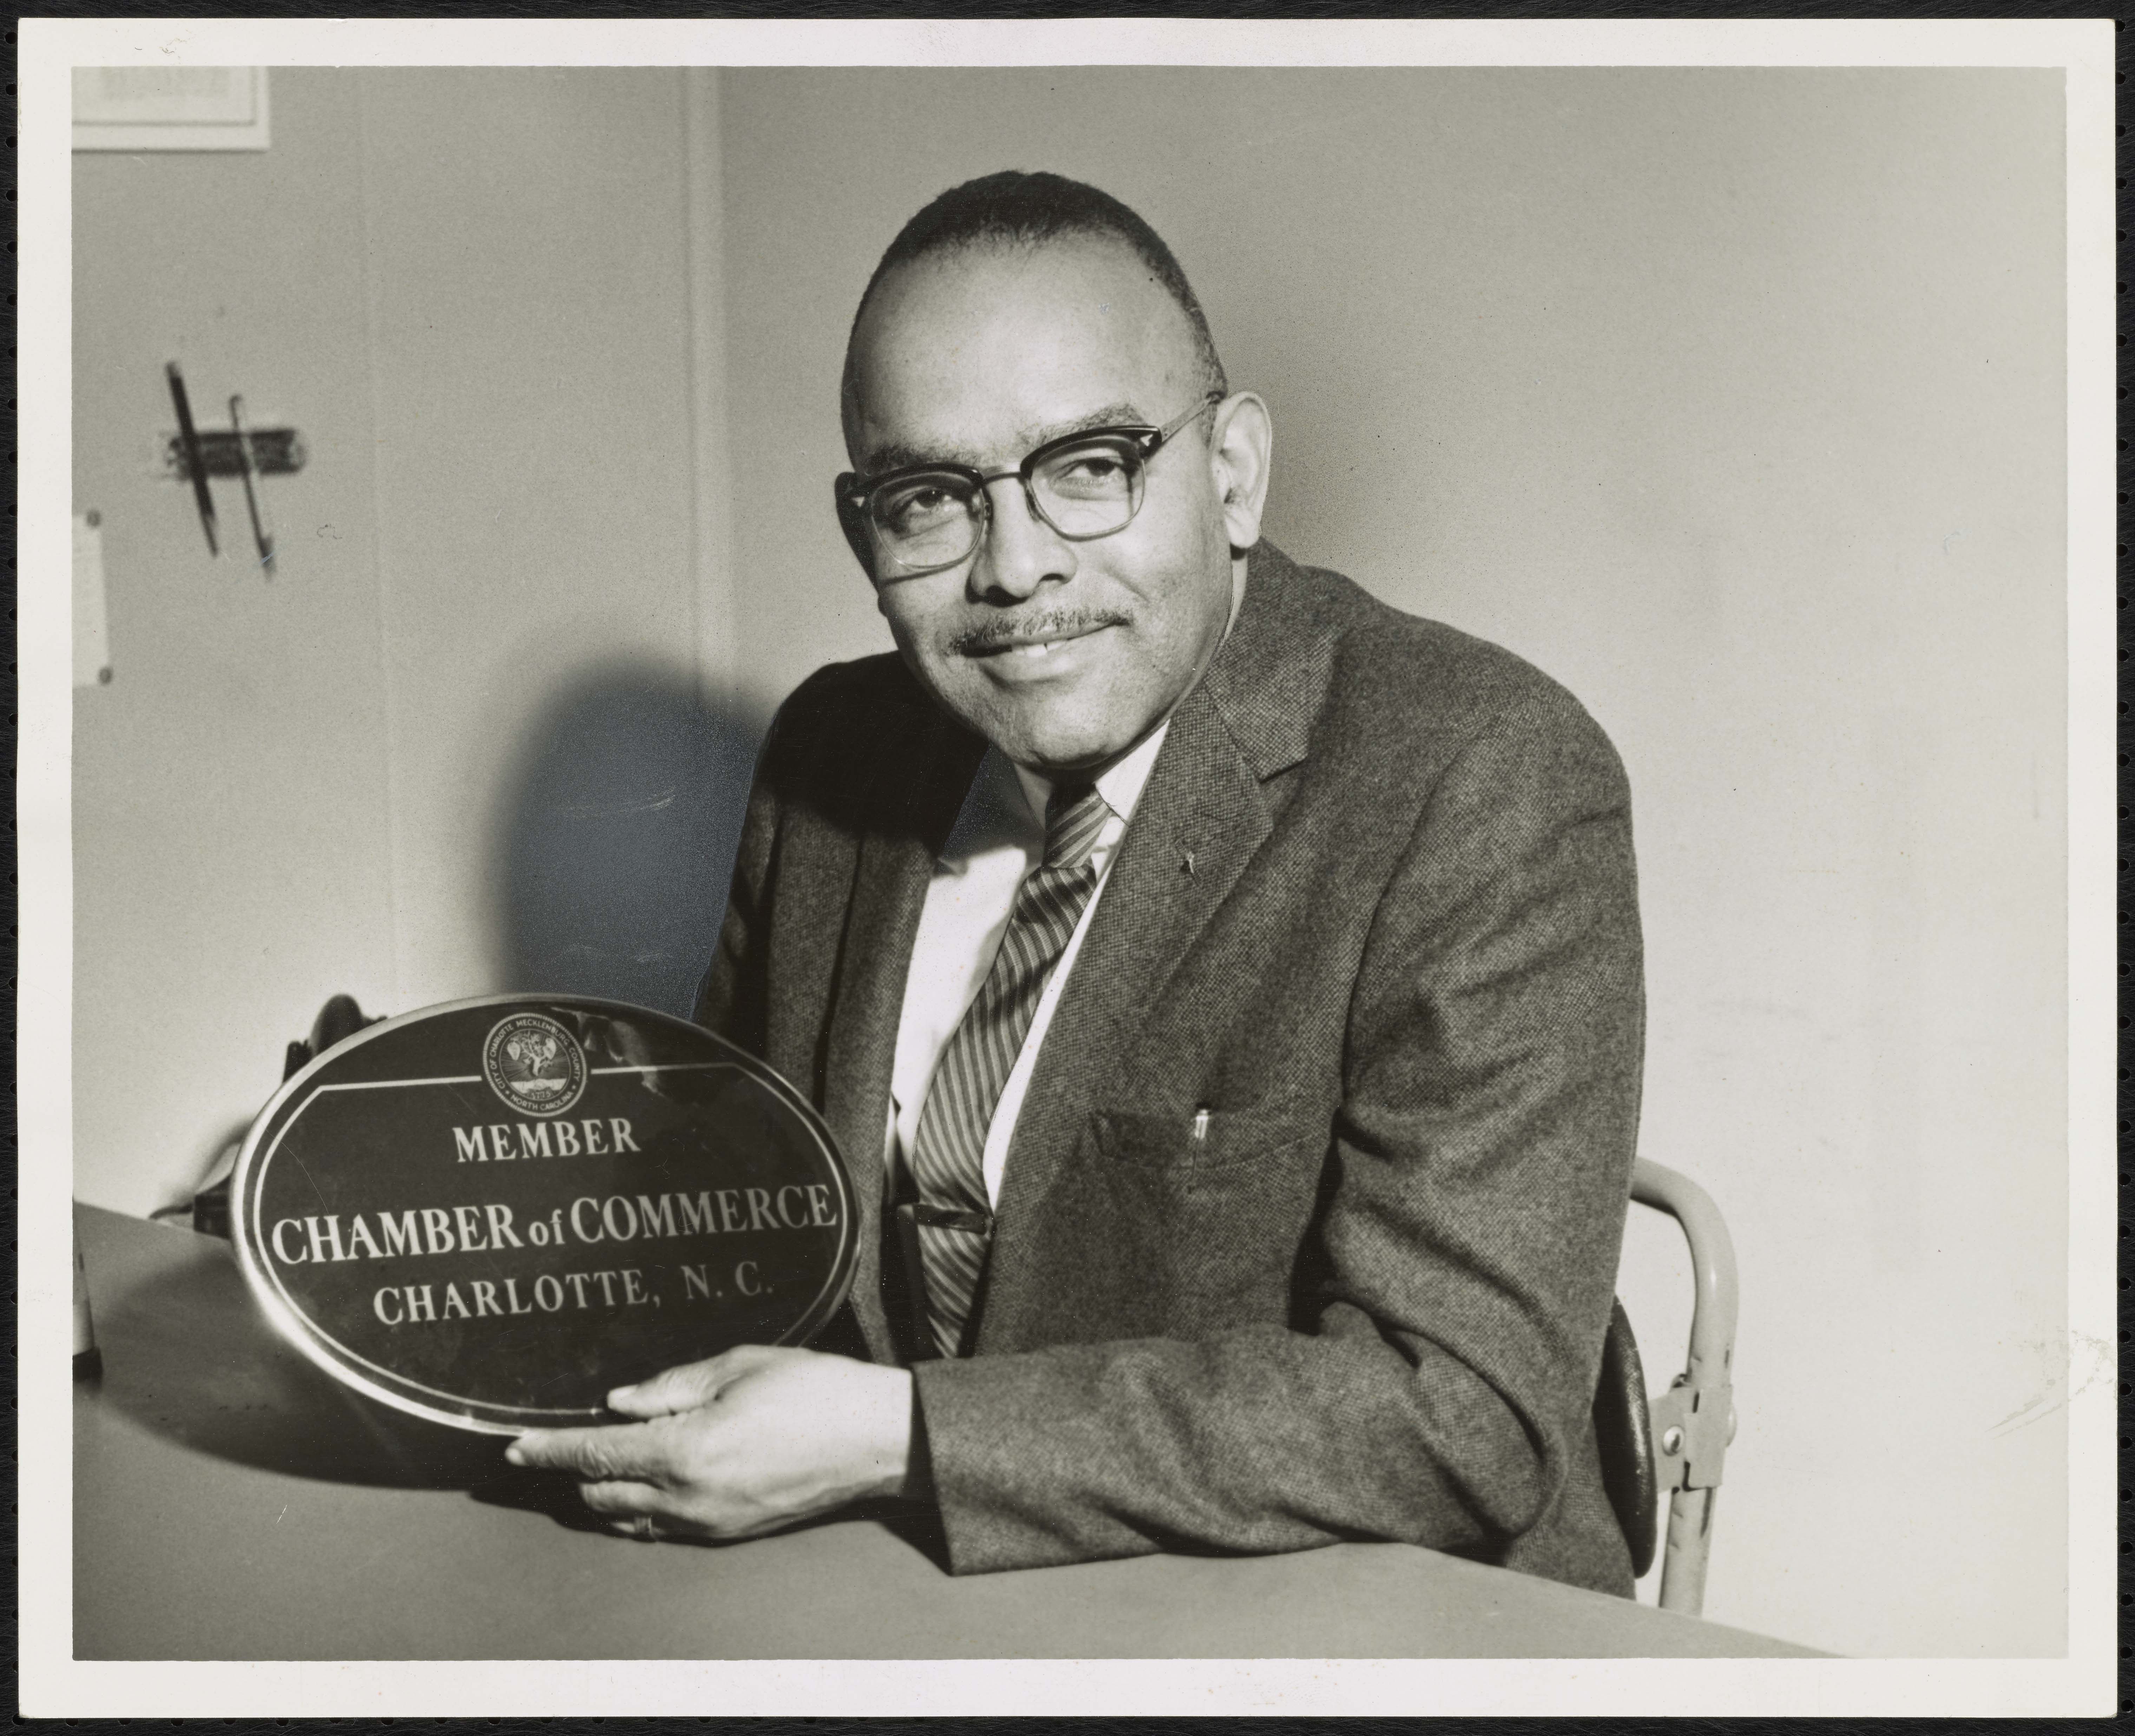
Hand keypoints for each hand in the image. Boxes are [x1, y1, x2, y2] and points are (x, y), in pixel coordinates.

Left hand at [506, 1346, 919, 1543]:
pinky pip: (665, 1527)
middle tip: (561, 1444)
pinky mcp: (730, 1532)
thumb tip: (619, 1402)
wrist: (877, 1440)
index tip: (515, 1447)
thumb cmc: (815, 1391)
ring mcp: (710, 1522)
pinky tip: (652, 1478)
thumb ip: (671, 1385)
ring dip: (608, 1492)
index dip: (550, 1450)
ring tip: (605, 1460)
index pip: (597, 1454)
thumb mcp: (739, 1365)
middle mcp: (690, 1497)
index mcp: (688, 1450)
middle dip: (576, 1471)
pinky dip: (644, 1506)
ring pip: (630, 1518)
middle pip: (603, 1494)